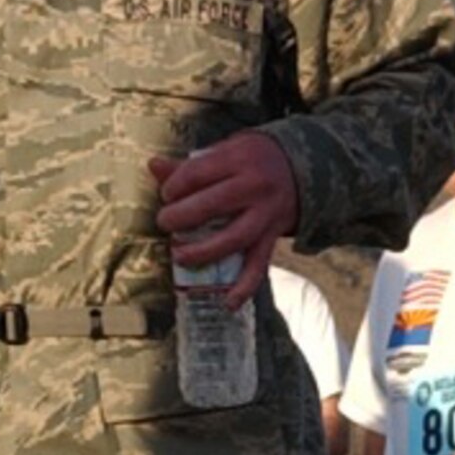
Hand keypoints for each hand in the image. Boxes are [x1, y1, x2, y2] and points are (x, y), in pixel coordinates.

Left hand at [150, 131, 298, 308]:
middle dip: (181, 217)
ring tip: (179, 256)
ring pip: (233, 238)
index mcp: (239, 158)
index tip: (166, 194)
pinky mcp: (272, 237)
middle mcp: (255, 186)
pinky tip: (228, 303)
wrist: (301, 169)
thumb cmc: (254, 159)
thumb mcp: (227, 150)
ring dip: (203, 251)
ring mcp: (266, 214)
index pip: (197, 173)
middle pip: (212, 206)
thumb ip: (191, 163)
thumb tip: (153, 166)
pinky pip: (259, 264)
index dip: (174, 186)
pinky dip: (245, 287)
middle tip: (164, 223)